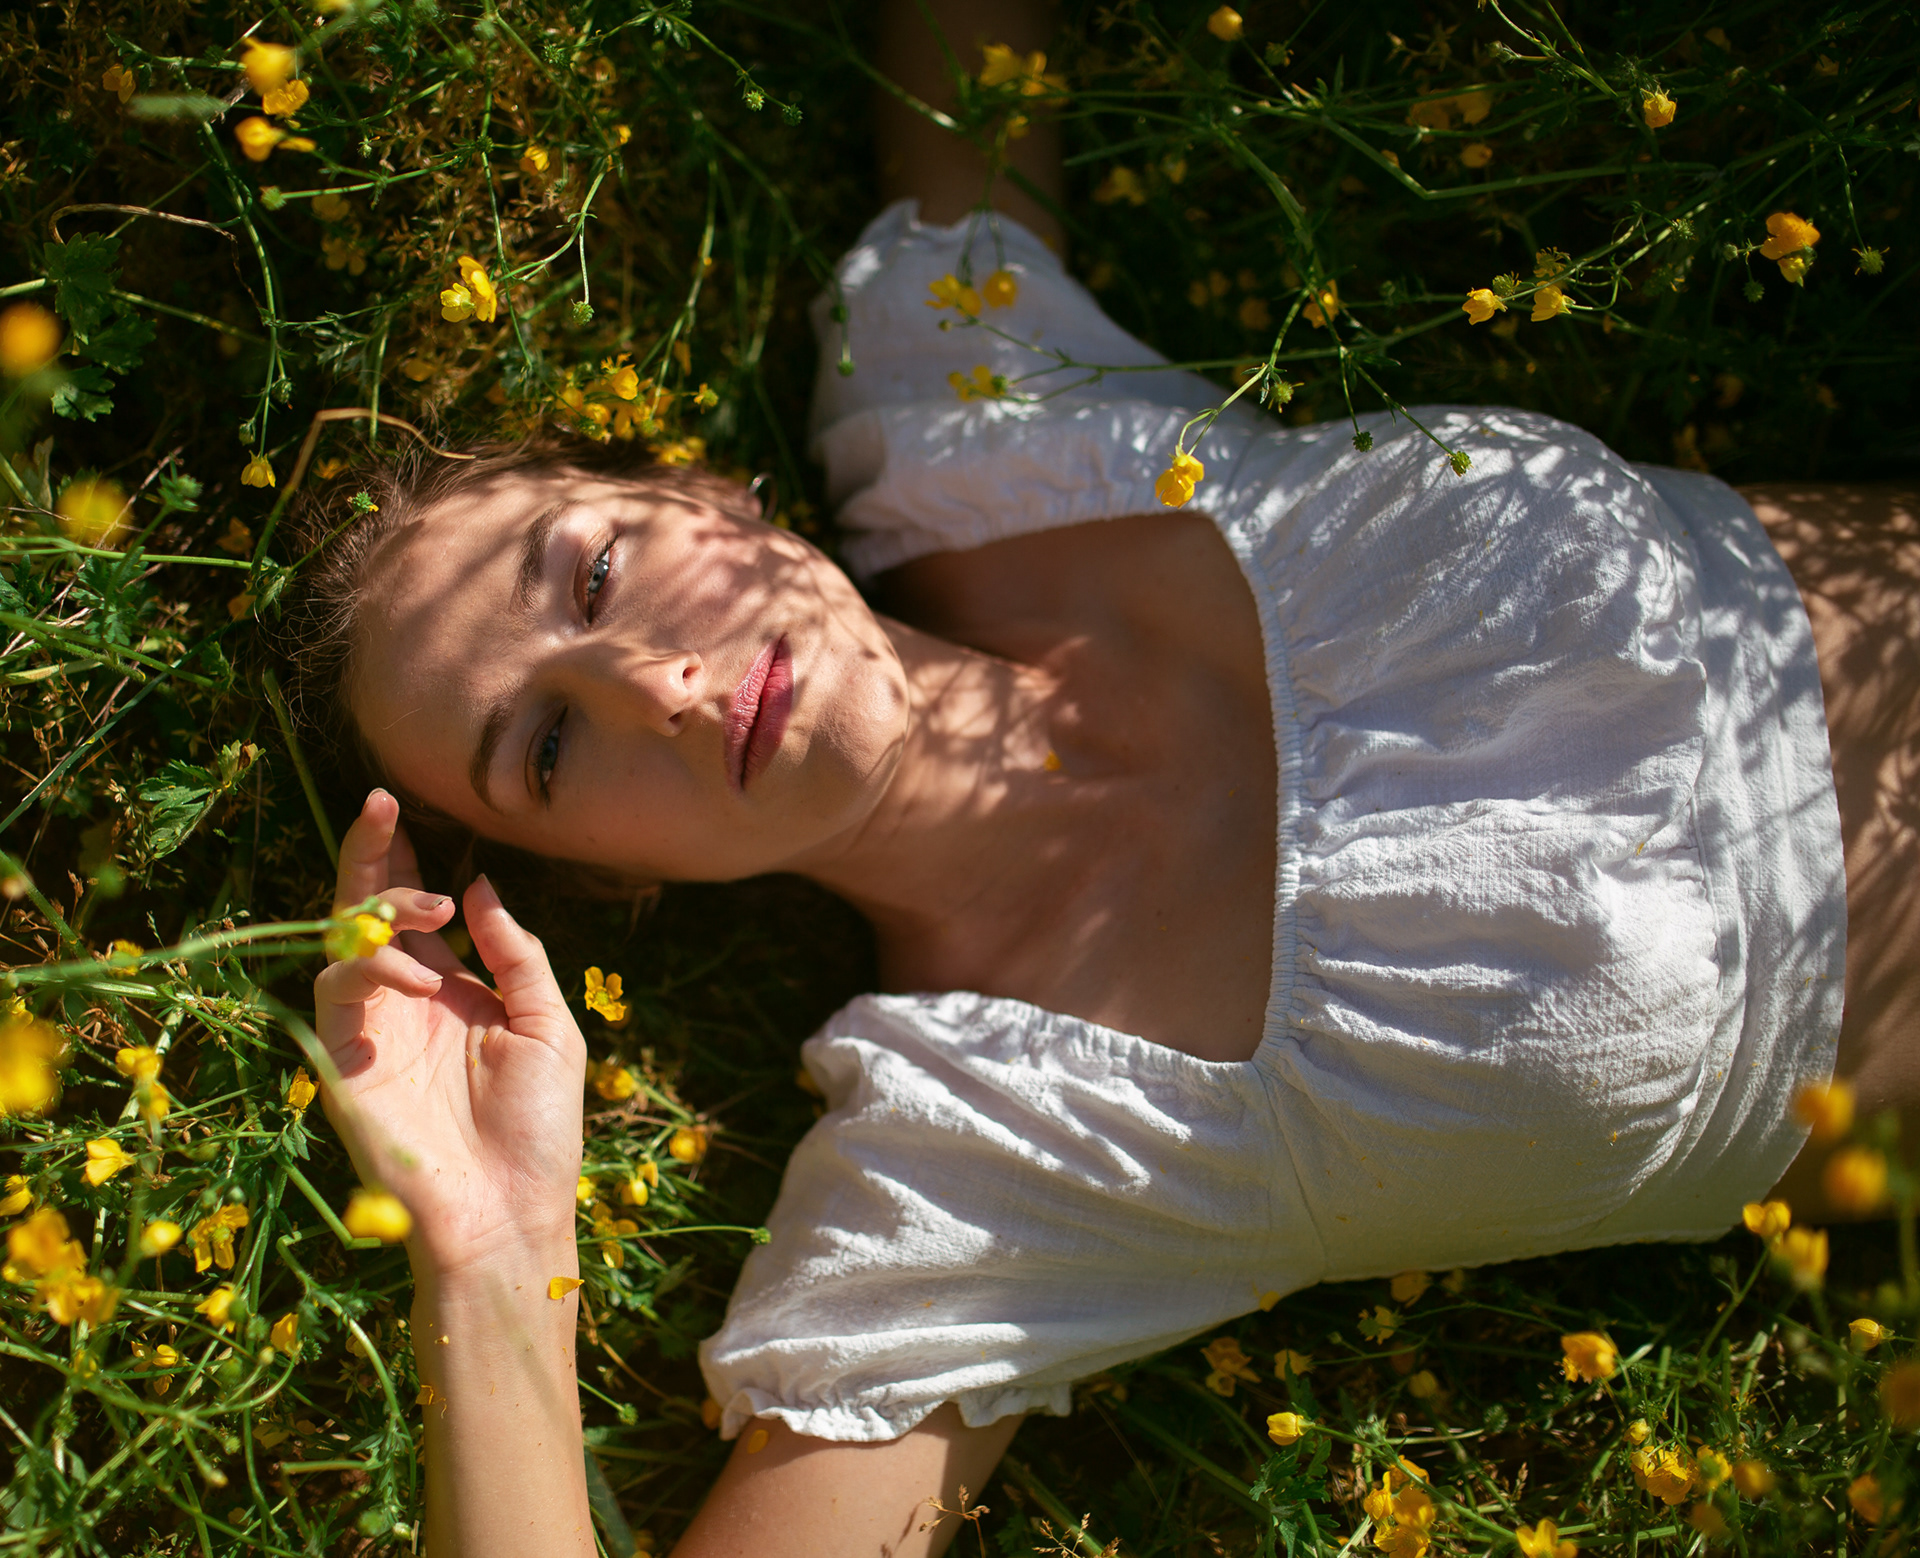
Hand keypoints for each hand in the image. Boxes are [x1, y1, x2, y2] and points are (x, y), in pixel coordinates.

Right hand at [315, 790, 585, 1278]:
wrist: (509, 1211)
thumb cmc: (539, 1128)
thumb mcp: (548, 1024)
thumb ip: (517, 953)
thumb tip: (480, 884)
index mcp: (455, 990)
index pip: (420, 912)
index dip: (410, 860)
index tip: (407, 807)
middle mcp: (407, 1001)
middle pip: (370, 911)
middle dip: (372, 855)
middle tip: (382, 804)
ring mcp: (371, 1028)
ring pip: (344, 940)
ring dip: (383, 908)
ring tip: (431, 907)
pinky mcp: (342, 1060)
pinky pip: (336, 990)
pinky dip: (370, 967)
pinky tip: (420, 977)